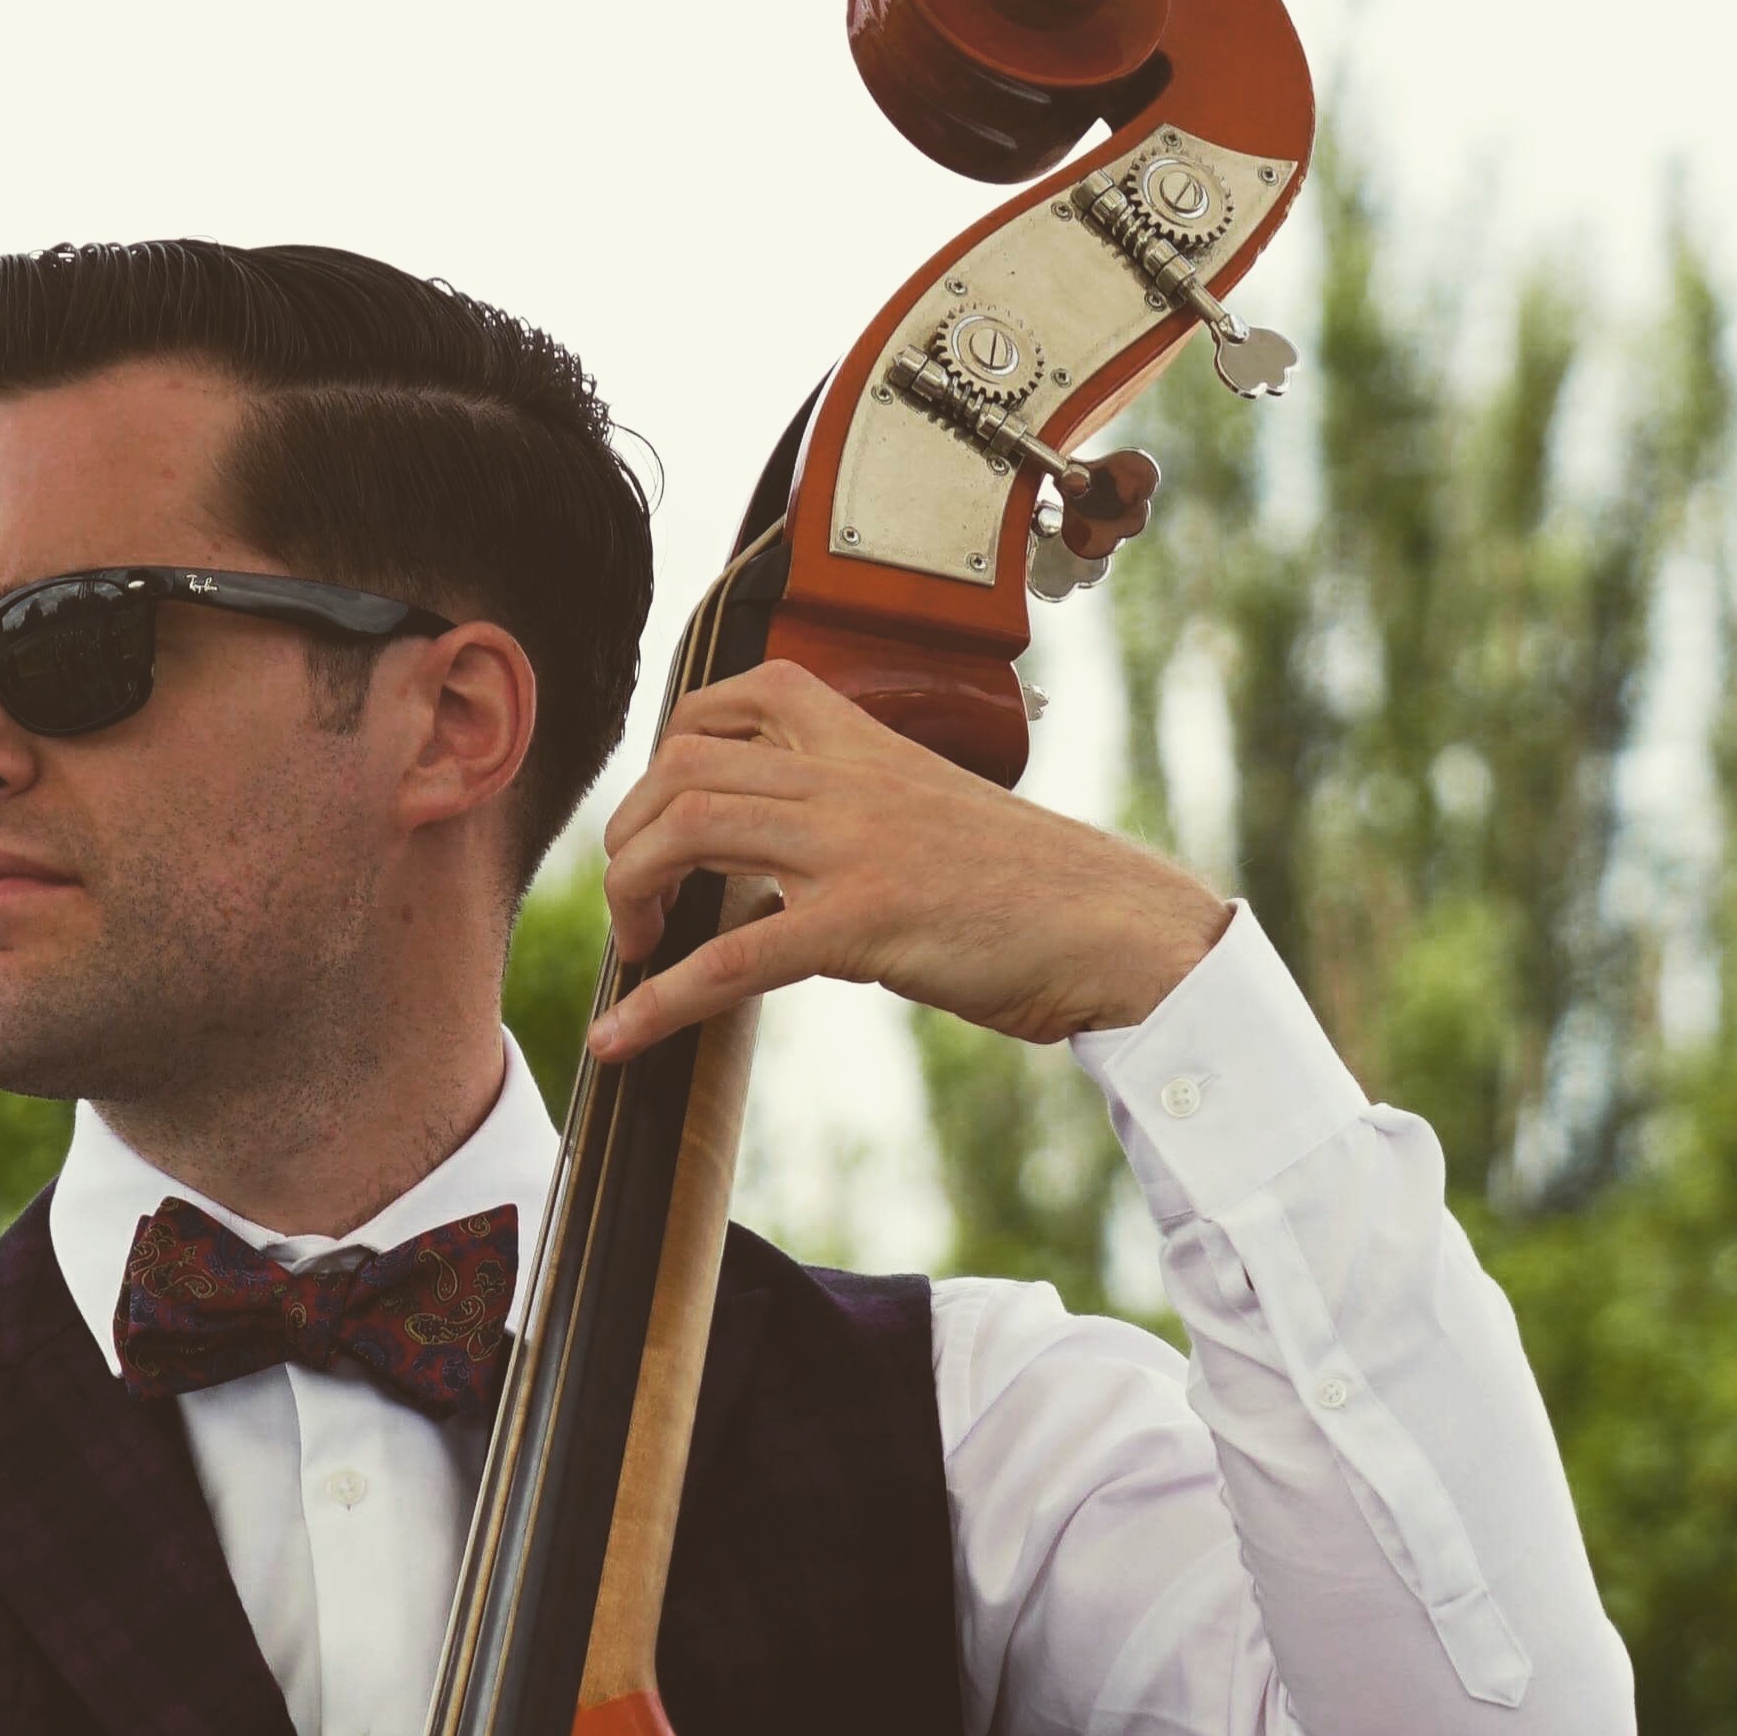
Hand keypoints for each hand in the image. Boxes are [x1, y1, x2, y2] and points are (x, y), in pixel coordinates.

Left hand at [586, 660, 1230, 1062]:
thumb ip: (856, 820)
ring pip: (688, 833)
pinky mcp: (863, 922)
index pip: (738, 697)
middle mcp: (849, 778)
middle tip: (636, 899)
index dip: (671, 747)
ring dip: (630, 892)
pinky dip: (659, 1001)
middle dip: (629, 834)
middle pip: (683, 767)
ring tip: (636, 947)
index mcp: (869, 743)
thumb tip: (782, 876)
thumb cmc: (1033, 886)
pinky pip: (731, 956)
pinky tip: (620, 1037)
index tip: (661, 808)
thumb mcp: (933, 819)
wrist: (1115, 925)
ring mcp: (852, 846)